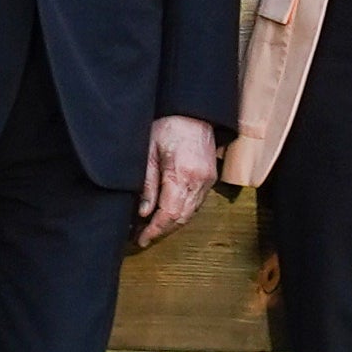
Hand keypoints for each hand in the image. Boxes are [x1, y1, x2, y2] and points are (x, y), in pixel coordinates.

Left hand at [135, 114, 216, 245]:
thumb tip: (143, 212)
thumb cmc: (168, 126)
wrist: (193, 112)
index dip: (154, 230)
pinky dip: (182, 212)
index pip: (168, 213)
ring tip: (152, 227)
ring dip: (171, 224)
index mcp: (182, 174)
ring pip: (190, 213)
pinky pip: (196, 203)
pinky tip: (167, 213)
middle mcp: (199, 181)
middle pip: (181, 218)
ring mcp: (208, 180)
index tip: (140, 239)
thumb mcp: (148, 153)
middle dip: (162, 231)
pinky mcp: (211, 178)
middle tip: (143, 237)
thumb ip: (147, 184)